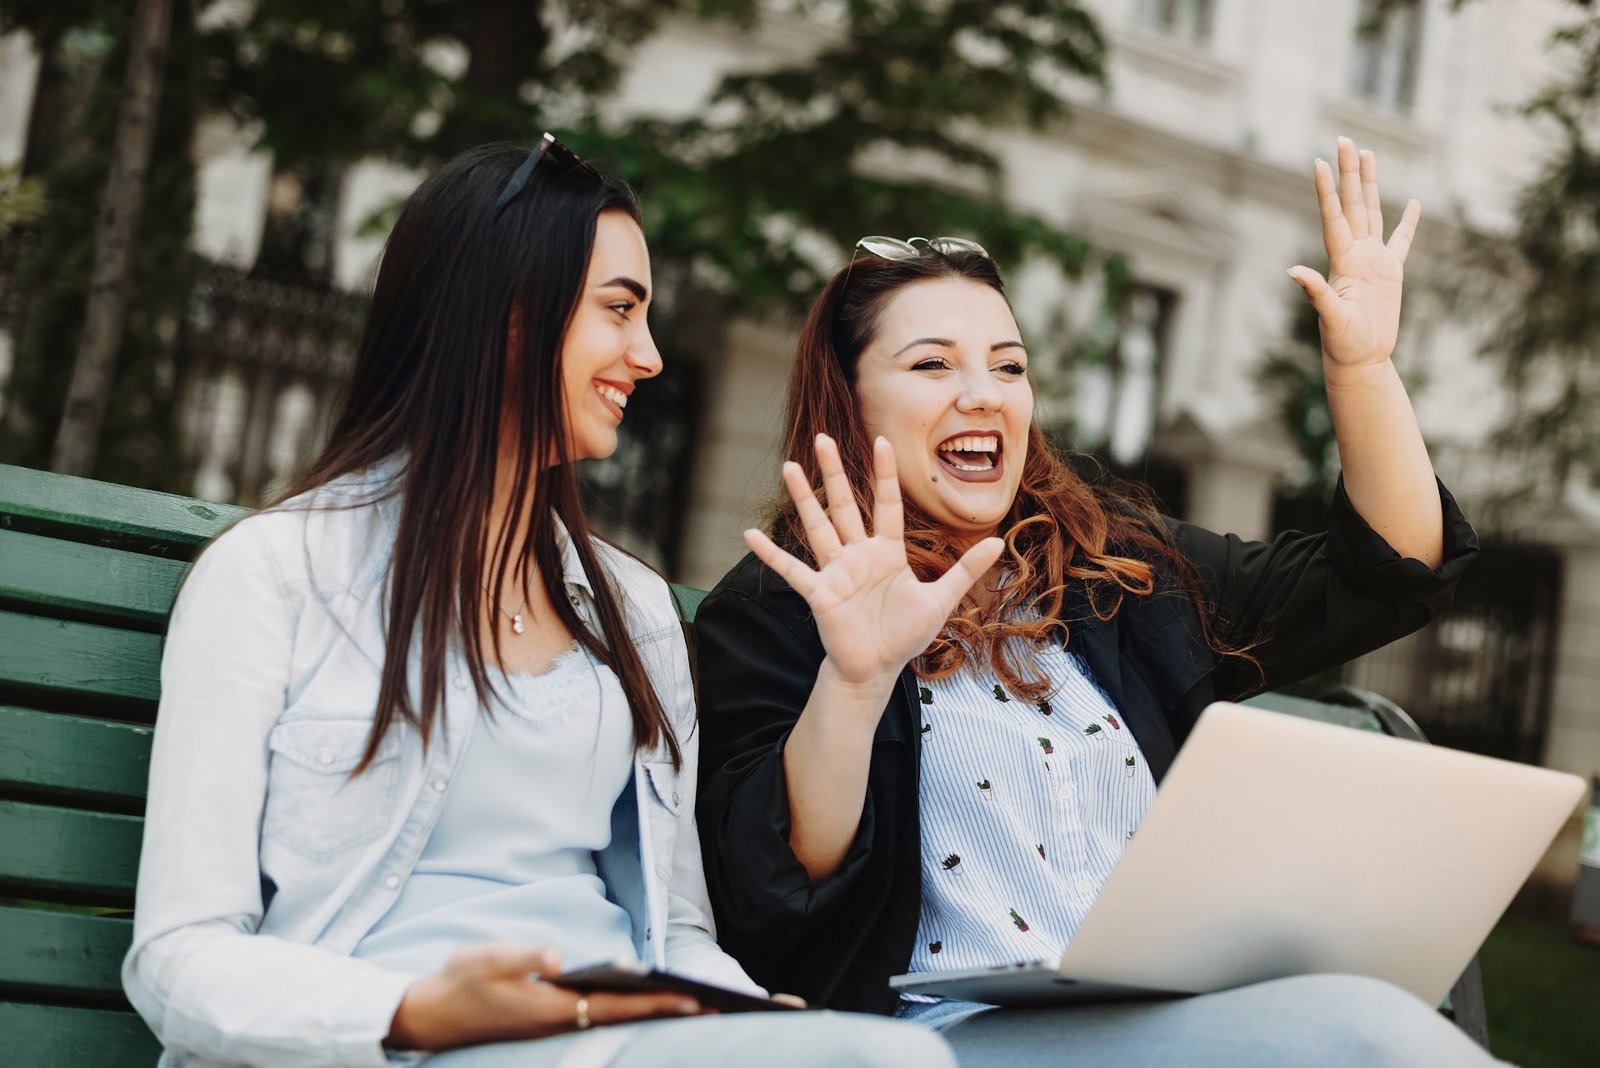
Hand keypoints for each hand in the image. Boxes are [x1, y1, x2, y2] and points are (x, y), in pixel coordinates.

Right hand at [386, 944, 705, 1050]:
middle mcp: (562, 1023)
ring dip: (654, 1014)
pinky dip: (631, 1012)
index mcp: (553, 1009)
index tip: (693, 1001)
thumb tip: (559, 956)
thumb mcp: (487, 958)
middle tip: (714, 1008)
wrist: (431, 1014)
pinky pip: (603, 1020)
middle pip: (627, 1019)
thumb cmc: (462, 981)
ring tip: (694, 1006)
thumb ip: (525, 955)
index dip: (656, 1002)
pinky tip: (649, 1005)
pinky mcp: (553, 1023)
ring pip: (618, 1022)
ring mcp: (559, 1026)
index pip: (617, 1006)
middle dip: (668, 1013)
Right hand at [743, 434, 1003, 693]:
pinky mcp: (819, 594)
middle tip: (821, 438)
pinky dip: (771, 554)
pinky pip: (792, 570)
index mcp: (887, 552)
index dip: (883, 474)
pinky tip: (749, 534)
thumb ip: (965, 570)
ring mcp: (836, 572)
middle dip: (834, 472)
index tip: (880, 441)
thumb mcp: (940, 600)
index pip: (885, 504)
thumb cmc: (904, 635)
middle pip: (844, 505)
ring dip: (802, 498)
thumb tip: (999, 542)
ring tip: (788, 467)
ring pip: (817, 527)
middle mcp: (858, 555)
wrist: (876, 670)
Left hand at [1288, 136, 1420, 371]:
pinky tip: (1412, 202)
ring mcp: (1373, 261)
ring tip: (1367, 154)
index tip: (1318, 162)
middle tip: (1345, 139)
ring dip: (1370, 184)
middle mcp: (1355, 254)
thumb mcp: (1330, 318)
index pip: (1333, 217)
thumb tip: (1292, 272)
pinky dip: (1407, 222)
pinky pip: (1401, 241)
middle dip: (1349, 172)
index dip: (1326, 191)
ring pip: (1373, 212)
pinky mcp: (1391, 273)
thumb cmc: (1343, 344)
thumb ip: (1315, 293)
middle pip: (1353, 204)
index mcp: (1341, 261)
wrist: (1361, 360)